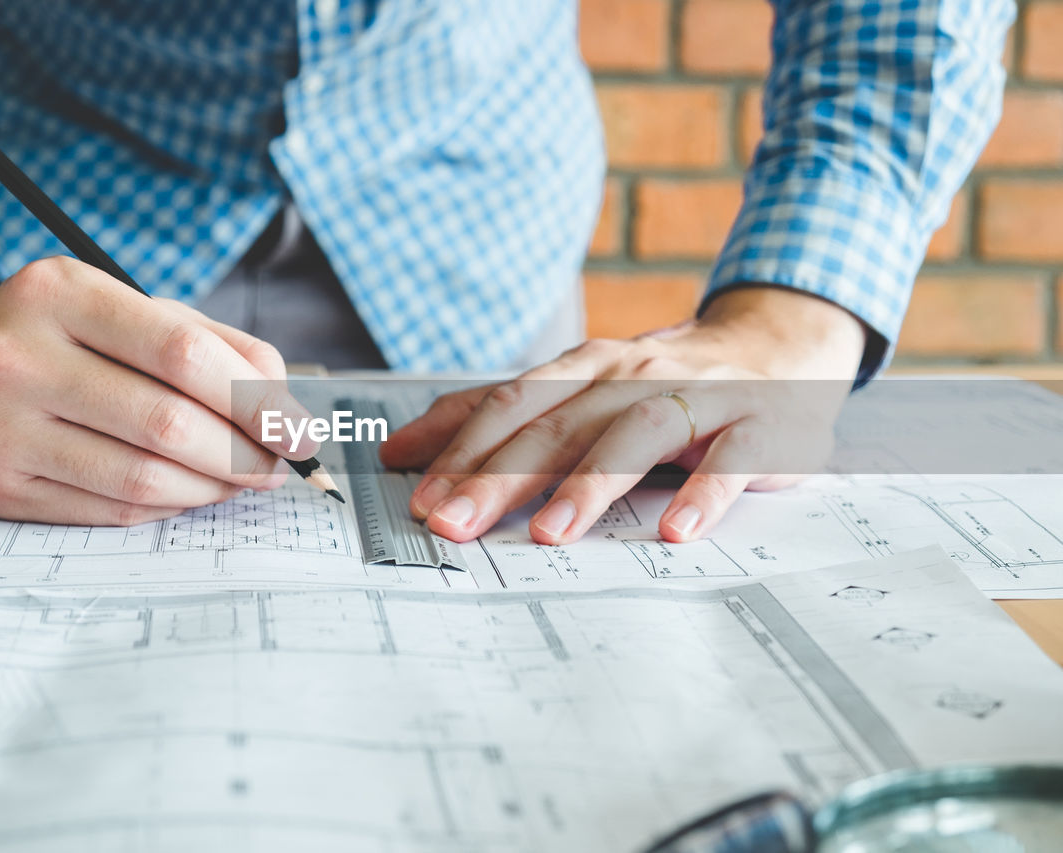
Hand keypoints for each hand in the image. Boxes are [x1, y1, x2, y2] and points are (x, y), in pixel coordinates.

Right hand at [0, 257, 318, 524]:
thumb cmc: (61, 336)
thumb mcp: (130, 310)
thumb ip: (217, 346)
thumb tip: (287, 410)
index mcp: (59, 291)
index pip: (182, 353)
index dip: (257, 401)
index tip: (300, 432)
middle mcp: (15, 356)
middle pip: (168, 424)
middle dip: (245, 454)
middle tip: (281, 466)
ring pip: (143, 479)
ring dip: (214, 488)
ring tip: (243, 479)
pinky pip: (110, 511)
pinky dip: (168, 507)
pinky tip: (189, 491)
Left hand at [380, 287, 866, 543]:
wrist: (781, 347)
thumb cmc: (662, 383)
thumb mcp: (579, 389)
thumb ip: (496, 418)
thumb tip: (400, 450)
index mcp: (586, 368)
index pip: (512, 404)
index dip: (462, 450)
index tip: (419, 500)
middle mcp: (633, 374)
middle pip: (559, 422)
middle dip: (500, 475)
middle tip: (455, 526)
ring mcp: (697, 397)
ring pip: (634, 432)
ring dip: (589, 484)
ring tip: (547, 533)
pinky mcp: (757, 426)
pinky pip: (729, 460)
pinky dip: (704, 493)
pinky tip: (676, 531)